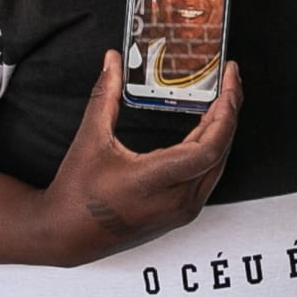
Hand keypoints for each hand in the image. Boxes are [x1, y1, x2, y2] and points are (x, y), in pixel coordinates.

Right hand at [40, 50, 241, 263]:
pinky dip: (212, 148)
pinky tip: (207, 128)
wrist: (67, 235)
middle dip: (229, 112)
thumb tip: (113, 62)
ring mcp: (181, 211)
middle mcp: (175, 201)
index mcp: (154, 182)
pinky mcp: (181, 213)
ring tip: (222, 100)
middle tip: (229, 81)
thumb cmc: (76, 195)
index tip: (228, 82)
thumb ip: (104, 96)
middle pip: (220, 152)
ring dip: (223, 131)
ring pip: (217, 165)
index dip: (226, 112)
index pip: (209, 148)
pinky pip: (207, 176)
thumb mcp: (89, 139)